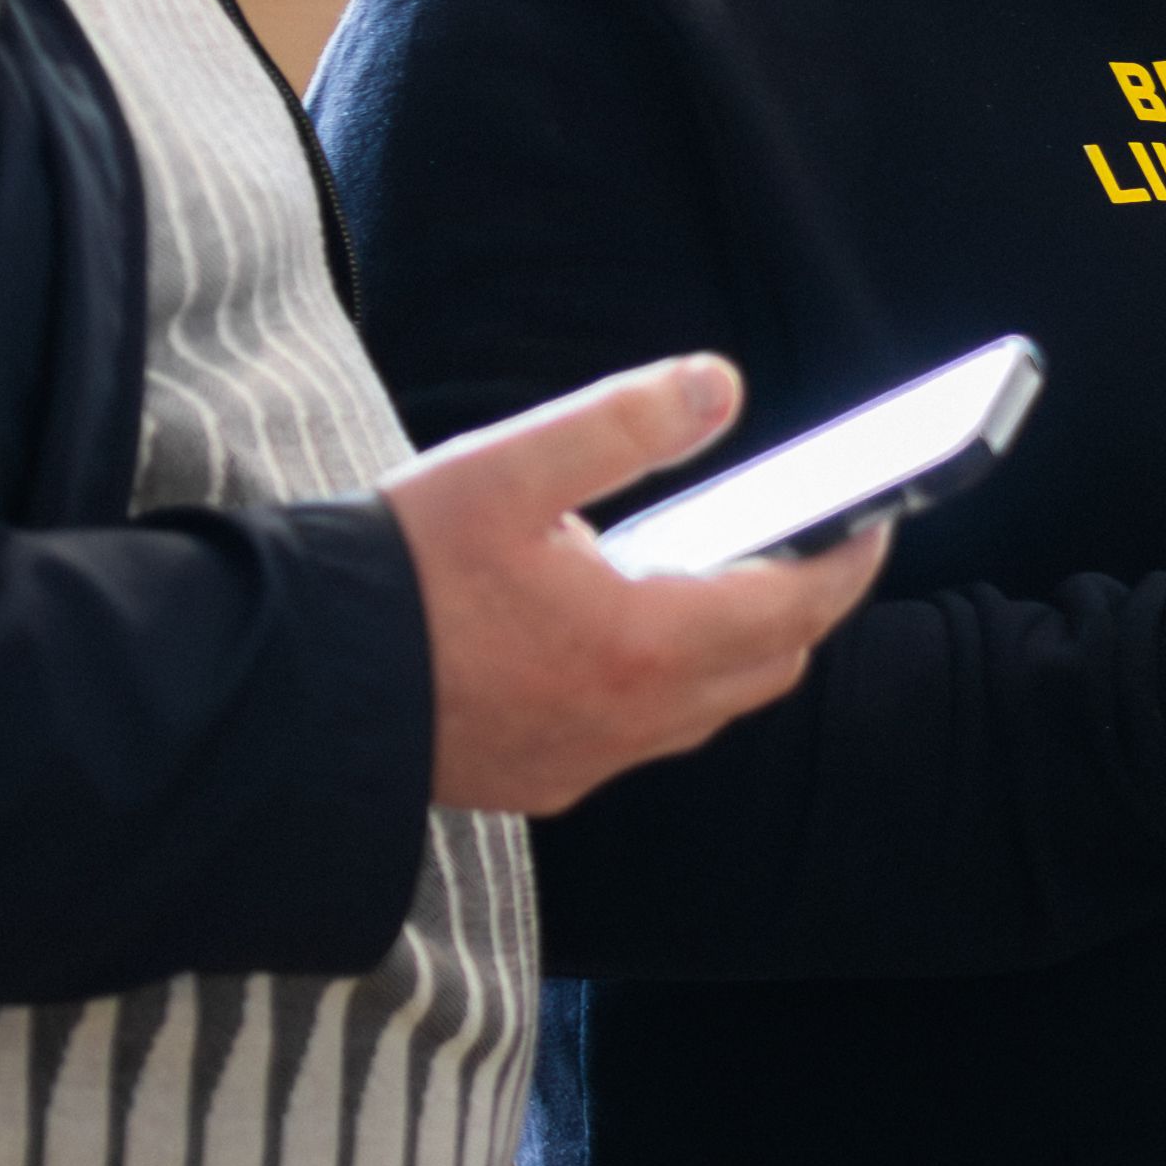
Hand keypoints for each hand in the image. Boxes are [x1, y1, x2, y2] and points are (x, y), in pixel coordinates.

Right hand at [388, 355, 883, 815]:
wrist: (291, 686)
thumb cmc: (394, 573)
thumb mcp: (507, 469)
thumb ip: (622, 424)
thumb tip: (721, 383)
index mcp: (643, 643)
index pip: (795, 607)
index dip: (846, 562)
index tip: (875, 521)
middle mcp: (631, 721)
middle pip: (767, 669)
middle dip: (799, 607)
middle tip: (804, 542)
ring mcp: (587, 762)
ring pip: (706, 710)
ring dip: (731, 649)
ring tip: (714, 576)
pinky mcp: (541, 782)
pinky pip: (641, 738)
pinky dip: (665, 685)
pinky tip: (621, 634)